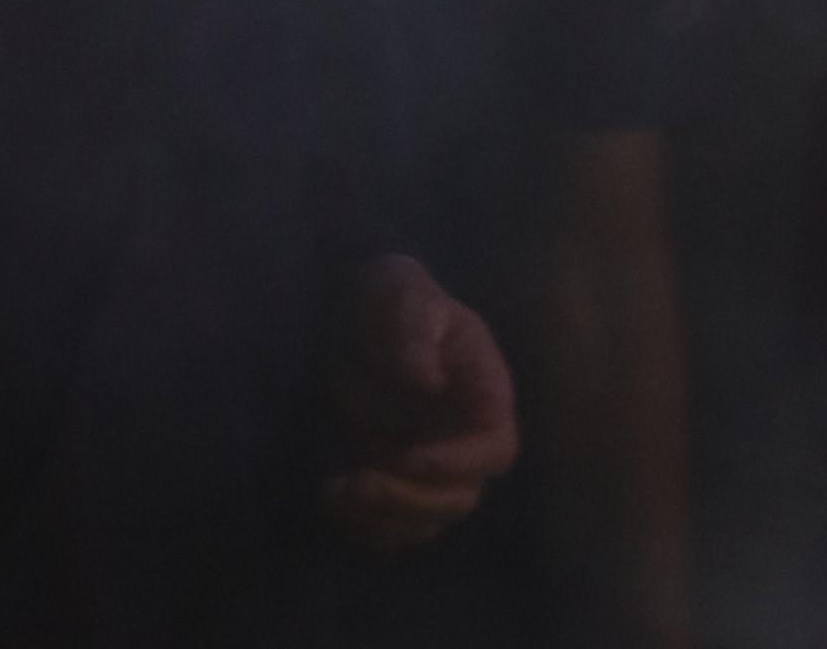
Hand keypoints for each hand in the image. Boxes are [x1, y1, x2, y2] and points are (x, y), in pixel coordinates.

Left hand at [324, 255, 519, 549]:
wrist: (356, 317)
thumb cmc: (392, 299)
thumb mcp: (402, 298)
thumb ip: (416, 333)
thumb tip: (429, 384)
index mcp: (484, 394)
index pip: (496, 449)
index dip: (461, 464)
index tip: (412, 458)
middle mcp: (462, 439)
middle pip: (459, 499)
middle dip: (411, 501)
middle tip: (362, 482)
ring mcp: (428, 466)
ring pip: (424, 523)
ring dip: (382, 520)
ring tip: (336, 491)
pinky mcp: (394, 482)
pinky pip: (391, 528)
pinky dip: (362, 527)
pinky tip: (330, 495)